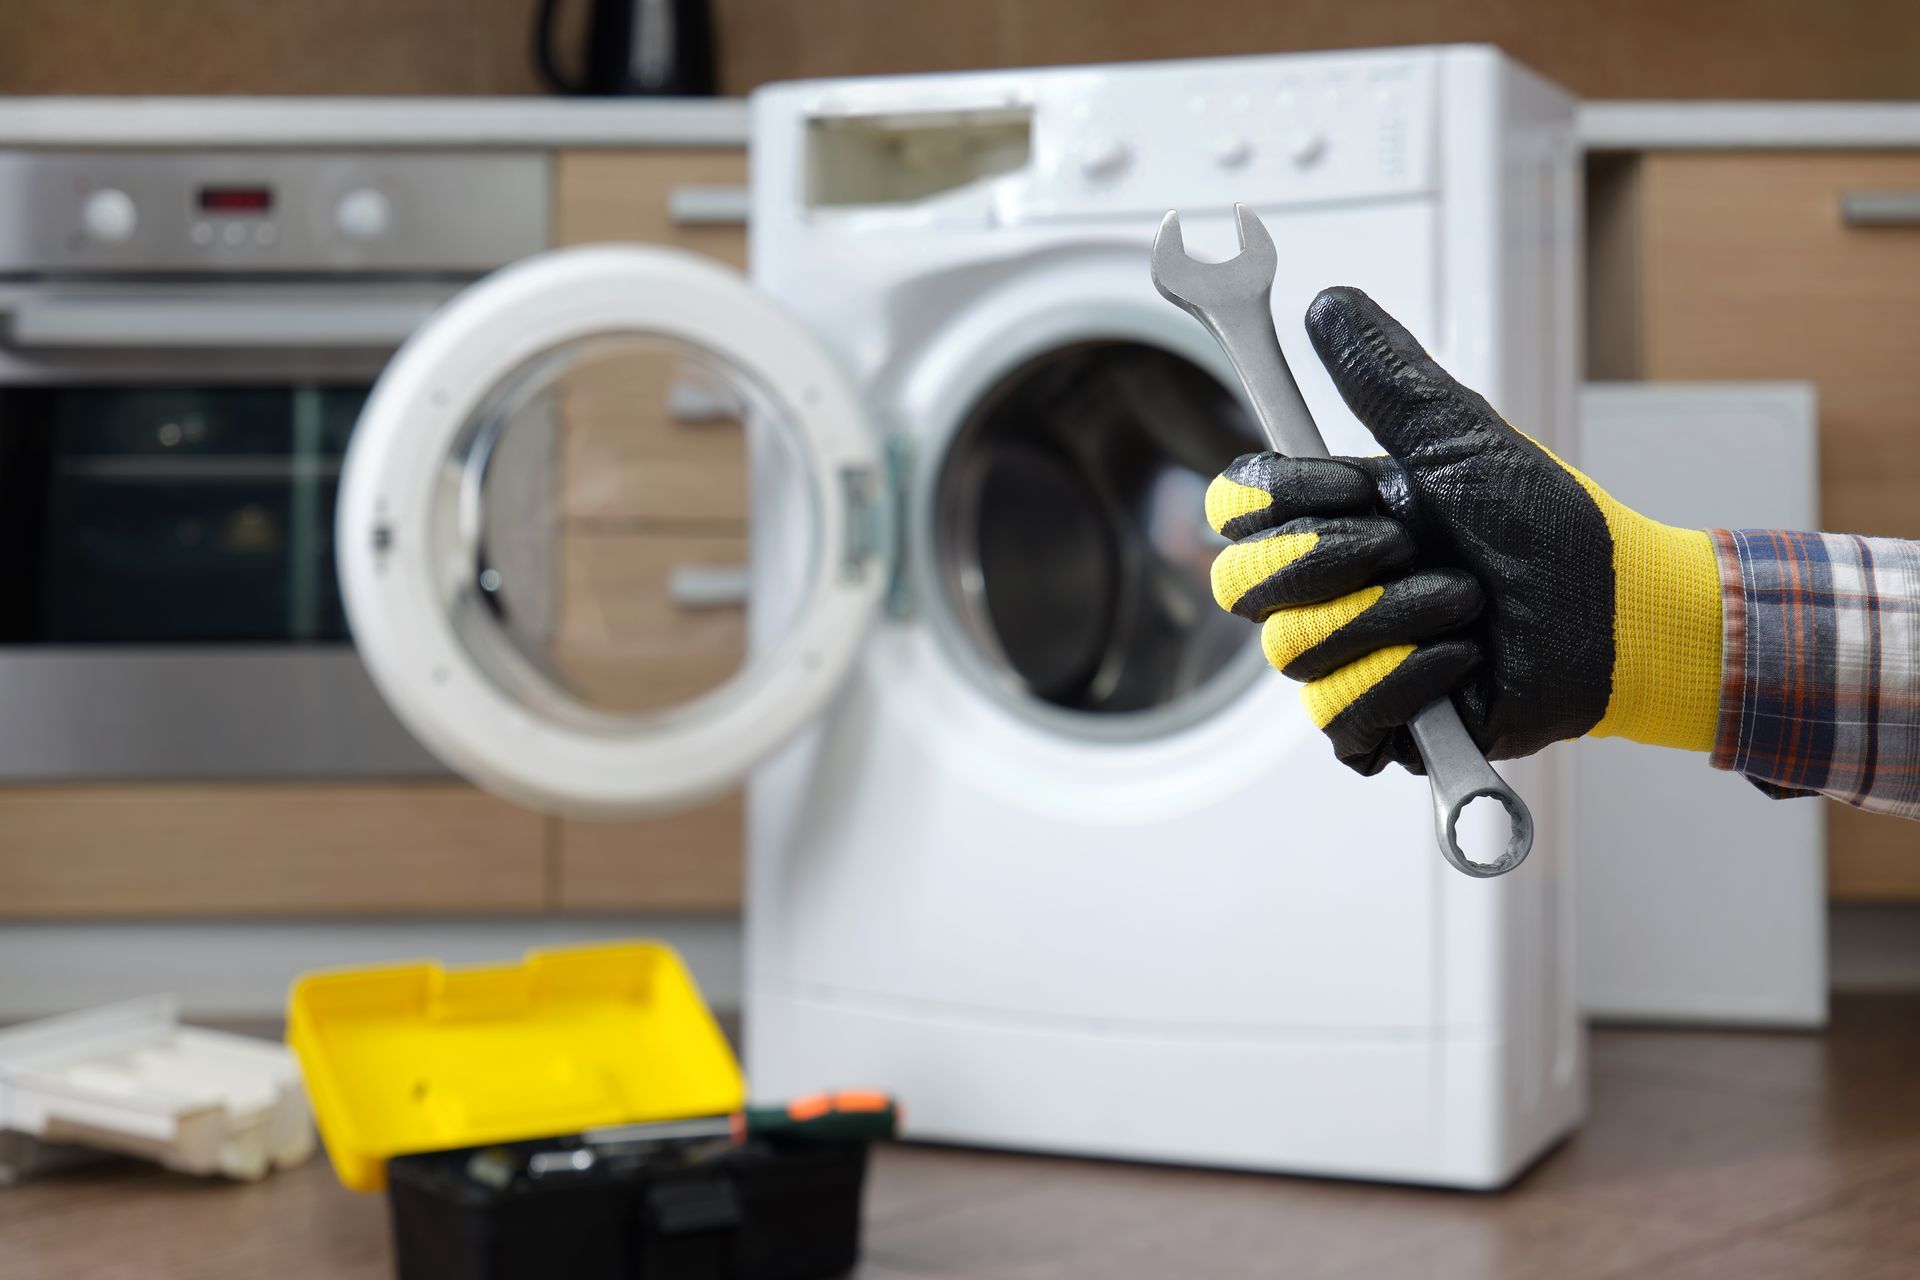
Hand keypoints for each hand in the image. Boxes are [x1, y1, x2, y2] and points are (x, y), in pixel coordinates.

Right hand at [1205, 286, 1722, 774]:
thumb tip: (1328, 303)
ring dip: (1394, 617)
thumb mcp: (1460, 436)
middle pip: (1240, 585)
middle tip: (1410, 544)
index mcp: (1330, 520)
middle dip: (1330, 562)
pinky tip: (1463, 660)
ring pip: (1295, 650)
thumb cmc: (1548, 528)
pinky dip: (1408, 678)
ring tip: (1464, 602)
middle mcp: (1325, 592)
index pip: (1235, 512)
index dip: (1278, 502)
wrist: (1617, 615)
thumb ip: (1385, 375)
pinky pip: (1339, 715)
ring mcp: (1345, 662)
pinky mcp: (1375, 730)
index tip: (1354, 487)